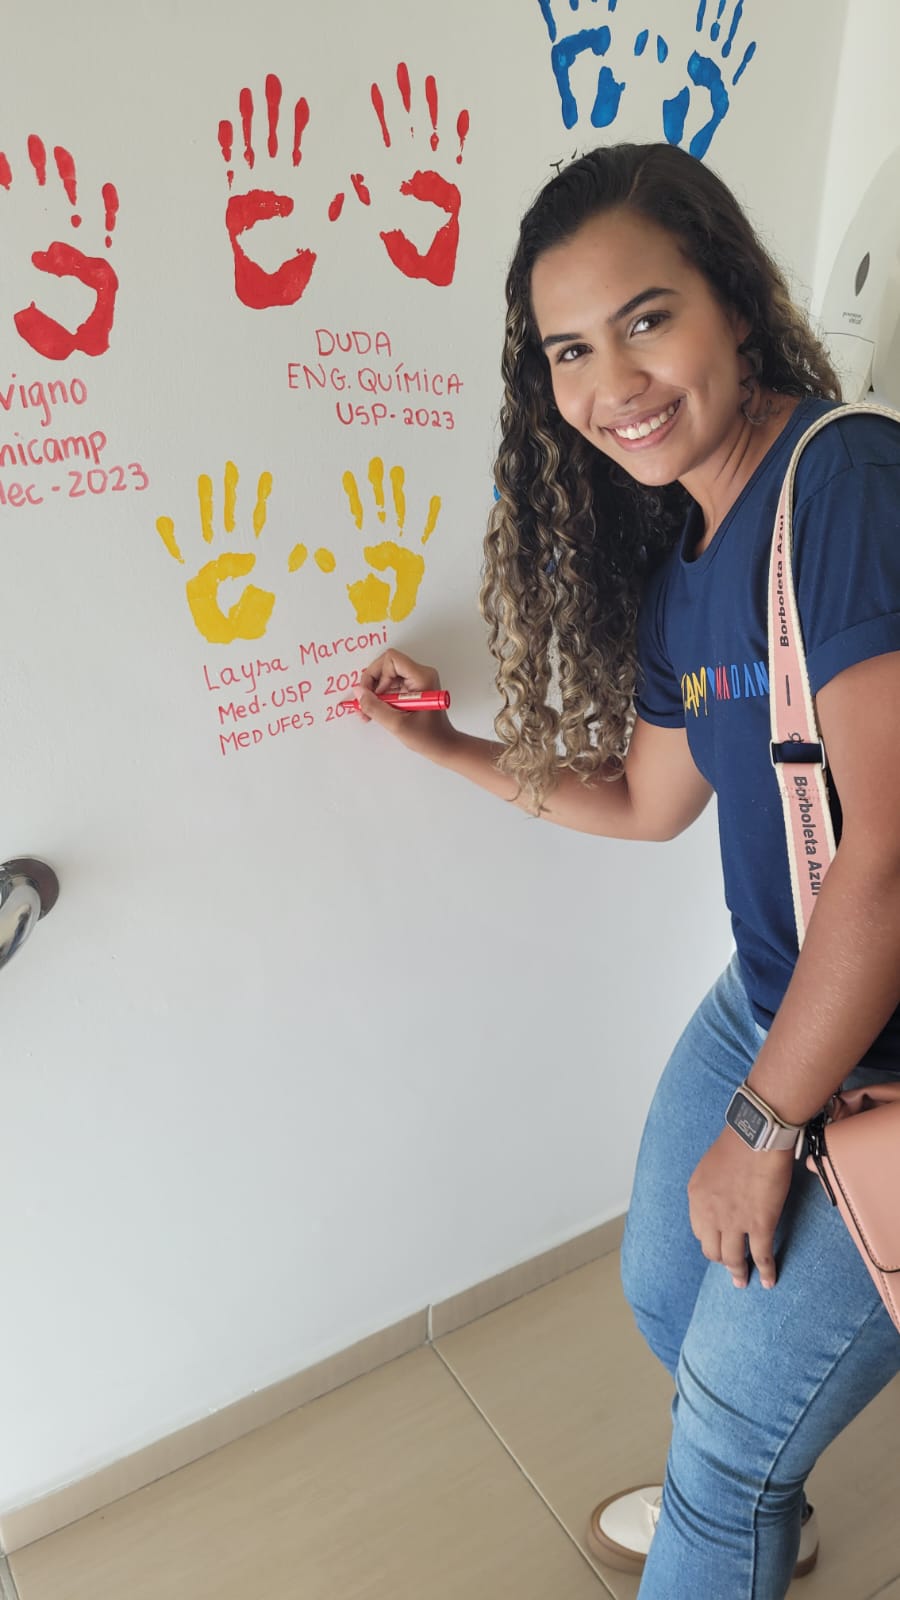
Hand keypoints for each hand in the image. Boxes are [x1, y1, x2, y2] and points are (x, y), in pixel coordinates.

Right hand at [357, 648, 456, 756]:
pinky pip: (390, 686)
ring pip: (385, 676)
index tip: (371, 693)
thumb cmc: (428, 737)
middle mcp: (420, 675)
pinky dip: (380, 698)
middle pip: (386, 666)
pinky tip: (375, 712)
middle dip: (371, 685)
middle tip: (364, 703)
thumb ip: (374, 707)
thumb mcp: (397, 724)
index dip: (376, 674)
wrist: (442, 746)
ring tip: (367, 712)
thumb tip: (358, 693)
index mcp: (422, 678)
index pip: (391, 659)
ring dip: (373, 694)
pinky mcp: (412, 689)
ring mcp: (416, 681)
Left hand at [687, 1127, 794, 1289]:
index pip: (699, 1231)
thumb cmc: (737, 1143)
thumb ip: (711, 1188)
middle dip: (721, 1260)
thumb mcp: (709, 1166)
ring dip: (738, 1273)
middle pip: (711, 1250)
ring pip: (732, 1259)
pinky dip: (766, 1271)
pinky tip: (769, 1281)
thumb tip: (720, 1200)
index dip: (711, 1239)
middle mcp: (710, 1214)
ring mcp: (734, 1222)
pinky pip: (761, 1256)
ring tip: (742, 1282)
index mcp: (696, 1198)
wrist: (757, 1136)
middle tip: (730, 1266)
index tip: (720, 1242)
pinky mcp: (760, 1225)